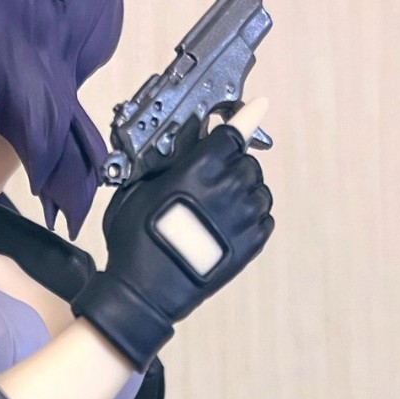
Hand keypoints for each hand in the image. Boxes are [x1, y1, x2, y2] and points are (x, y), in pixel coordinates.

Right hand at [72, 96, 273, 371]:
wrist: (146, 292)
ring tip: (220, 206)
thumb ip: (165, 163)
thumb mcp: (138, 190)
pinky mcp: (251, 243)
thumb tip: (182, 146)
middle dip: (232, 163)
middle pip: (248, 160)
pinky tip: (229, 223)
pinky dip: (252, 214)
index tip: (256, 106)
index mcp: (201, 168)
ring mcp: (244, 217)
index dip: (244, 117)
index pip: (234, 132)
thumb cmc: (135, 241)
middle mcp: (229, 188)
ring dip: (244, 190)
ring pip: (259, 188)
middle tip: (212, 179)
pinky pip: (264, 216)